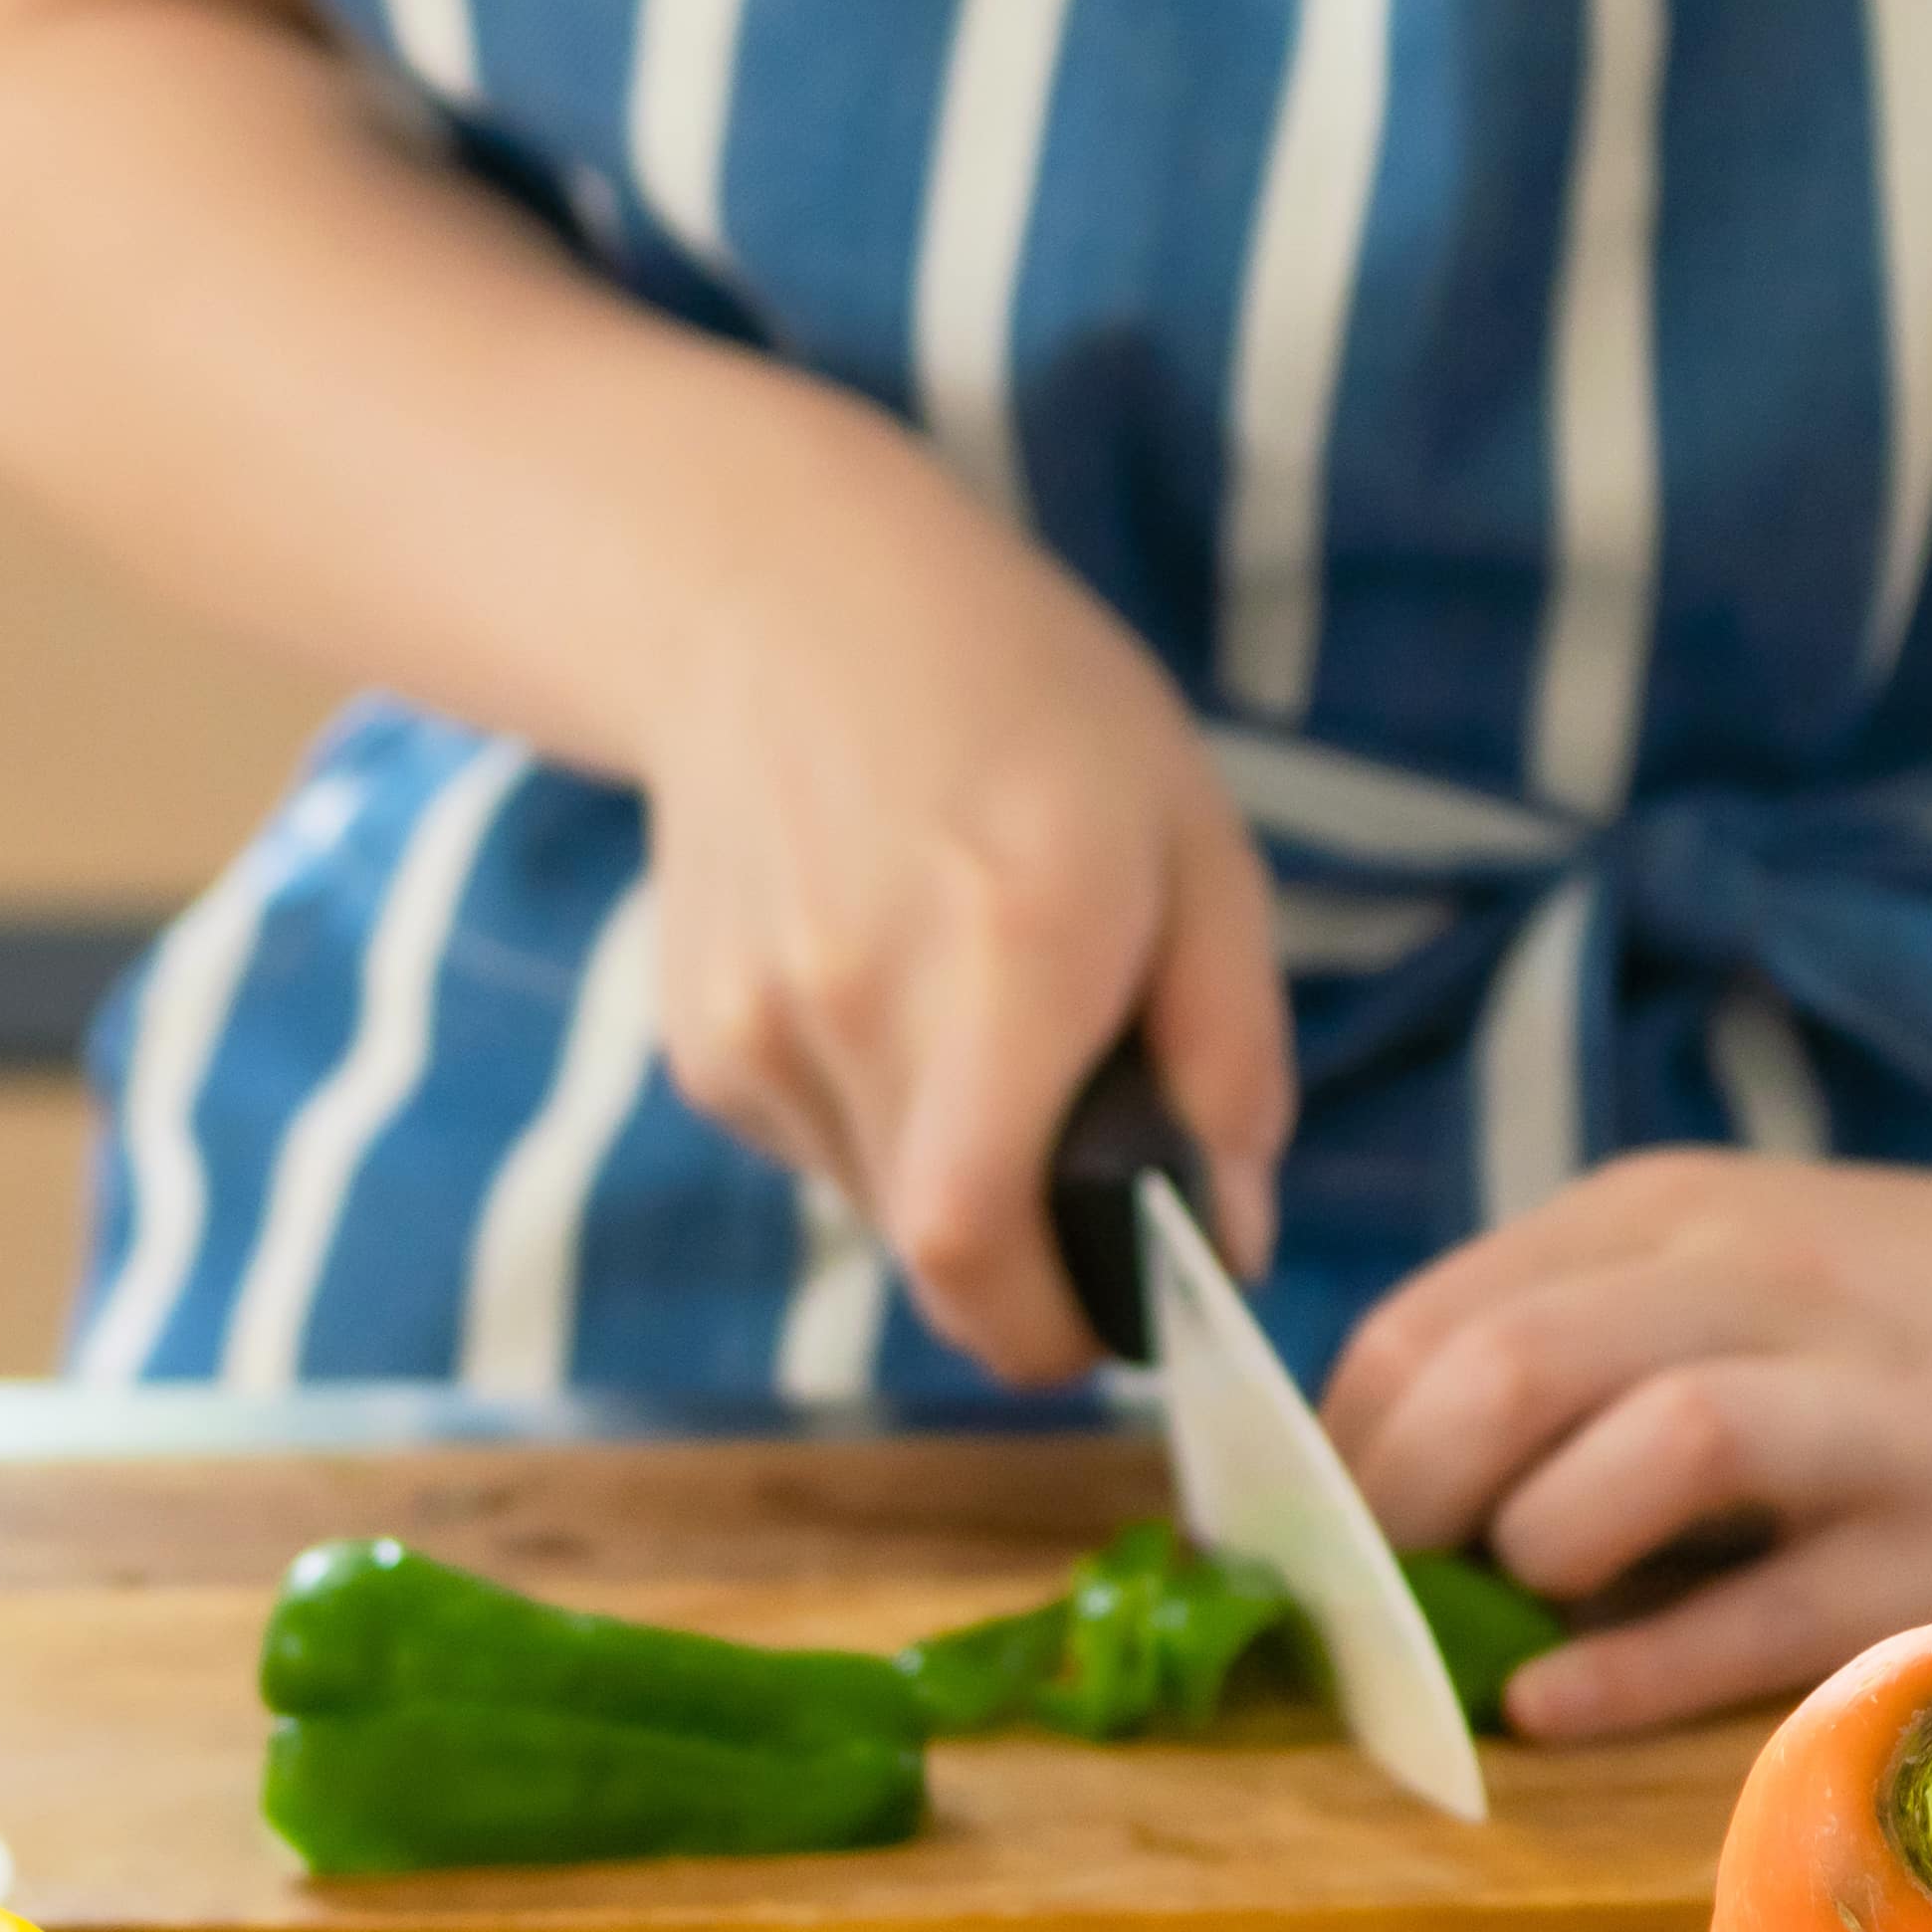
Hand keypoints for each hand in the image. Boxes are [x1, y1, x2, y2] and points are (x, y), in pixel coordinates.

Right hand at [616, 457, 1289, 1390]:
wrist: (778, 603)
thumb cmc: (1026, 708)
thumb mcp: (1195, 840)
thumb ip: (1232, 1048)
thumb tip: (1229, 1234)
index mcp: (1014, 944)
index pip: (977, 1239)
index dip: (1049, 1328)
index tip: (1116, 1326)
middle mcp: (861, 997)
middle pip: (938, 1255)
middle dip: (1029, 1262)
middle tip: (1083, 1180)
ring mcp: (758, 1025)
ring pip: (881, 1210)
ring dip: (955, 1178)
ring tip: (979, 1023)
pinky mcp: (699, 1042)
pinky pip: (820, 1150)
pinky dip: (881, 1122)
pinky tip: (892, 987)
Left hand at [1320, 1143, 1931, 1745]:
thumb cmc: (1912, 1307)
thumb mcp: (1722, 1261)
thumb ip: (1563, 1337)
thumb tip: (1368, 1489)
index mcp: (1666, 1216)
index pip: (1430, 1322)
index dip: (1334, 1455)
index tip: (1304, 1552)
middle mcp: (1757, 1284)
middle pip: (1510, 1366)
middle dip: (1399, 1505)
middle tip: (1373, 1604)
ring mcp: (1871, 1404)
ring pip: (1652, 1445)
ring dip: (1534, 1549)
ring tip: (1504, 1616)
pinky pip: (1775, 1605)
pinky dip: (1639, 1666)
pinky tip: (1554, 1703)